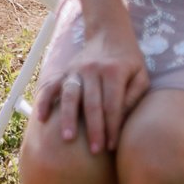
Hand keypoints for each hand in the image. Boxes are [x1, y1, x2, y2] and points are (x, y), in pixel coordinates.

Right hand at [35, 24, 148, 154]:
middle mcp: (92, 70)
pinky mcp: (65, 70)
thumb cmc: (129, 59)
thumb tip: (122, 119)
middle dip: (93, 129)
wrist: (108, 33)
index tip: (112, 146)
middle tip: (95, 151)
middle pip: (92, 104)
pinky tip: (42, 118)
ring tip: (68, 138)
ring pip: (70, 95)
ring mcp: (75, 70)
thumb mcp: (141, 75)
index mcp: (114, 72)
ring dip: (69, 117)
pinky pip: (51, 85)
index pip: (113, 105)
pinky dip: (45, 100)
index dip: (112, 127)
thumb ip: (134, 96)